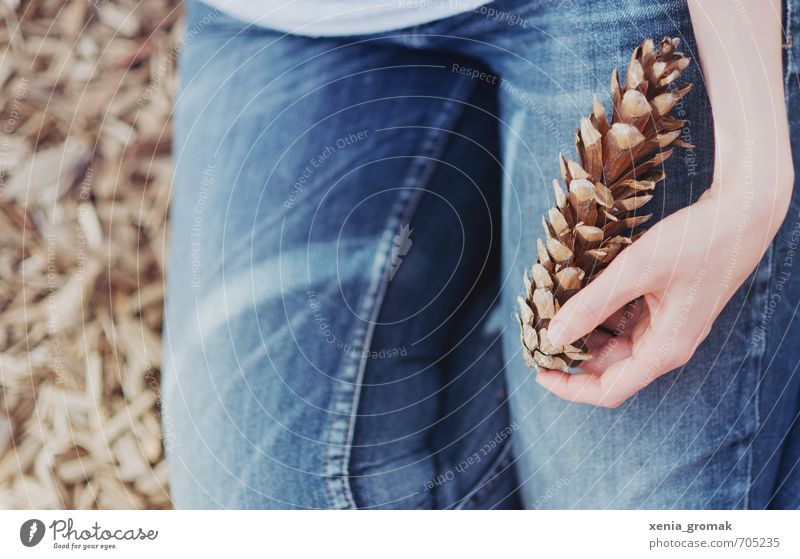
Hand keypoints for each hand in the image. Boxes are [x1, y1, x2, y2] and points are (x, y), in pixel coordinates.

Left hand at [536, 155, 792, 407]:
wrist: (743, 213)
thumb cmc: (696, 241)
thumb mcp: (636, 270)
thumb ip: (592, 304)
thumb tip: (552, 336)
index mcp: (664, 350)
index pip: (609, 390)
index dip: (570, 387)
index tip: (538, 370)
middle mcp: (667, 345)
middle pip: (609, 369)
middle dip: (572, 357)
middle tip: (538, 334)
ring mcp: (668, 326)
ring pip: (615, 345)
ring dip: (584, 335)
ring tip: (552, 314)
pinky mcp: (667, 307)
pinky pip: (626, 322)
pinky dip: (600, 316)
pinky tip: (579, 296)